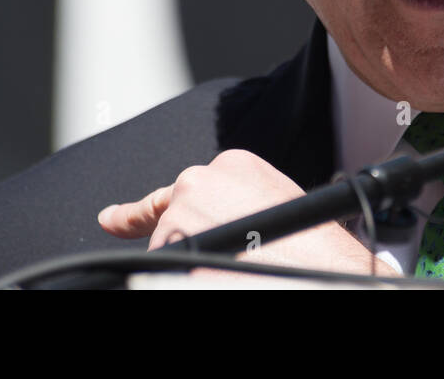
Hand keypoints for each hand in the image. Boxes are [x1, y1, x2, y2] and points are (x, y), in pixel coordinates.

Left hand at [97, 148, 397, 281]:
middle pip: (171, 220)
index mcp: (233, 164)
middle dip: (185, 243)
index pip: (180, 189)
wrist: (330, 273)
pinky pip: (163, 272)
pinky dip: (184, 278)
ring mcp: (184, 216)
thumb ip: (239, 202)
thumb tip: (217, 225)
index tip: (113, 219)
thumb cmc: (316, 248)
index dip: (140, 211)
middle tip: (216, 260)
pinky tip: (216, 275)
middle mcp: (200, 181)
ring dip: (188, 264)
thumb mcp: (278, 205)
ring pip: (165, 251)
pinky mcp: (176, 249)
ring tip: (232, 268)